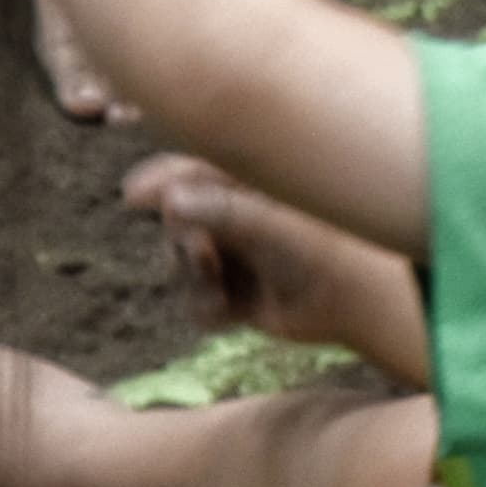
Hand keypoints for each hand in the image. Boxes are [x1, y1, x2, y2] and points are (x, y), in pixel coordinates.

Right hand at [120, 151, 429, 385]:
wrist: (353, 301)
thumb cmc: (321, 245)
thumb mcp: (268, 219)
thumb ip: (220, 208)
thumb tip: (167, 202)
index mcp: (245, 185)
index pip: (190, 174)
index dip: (160, 182)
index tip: (132, 194)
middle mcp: (234, 218)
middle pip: (175, 225)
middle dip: (182, 243)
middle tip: (204, 254)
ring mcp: (233, 257)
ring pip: (179, 268)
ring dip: (194, 280)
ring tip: (221, 288)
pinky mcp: (233, 296)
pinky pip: (194, 304)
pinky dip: (206, 309)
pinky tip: (230, 312)